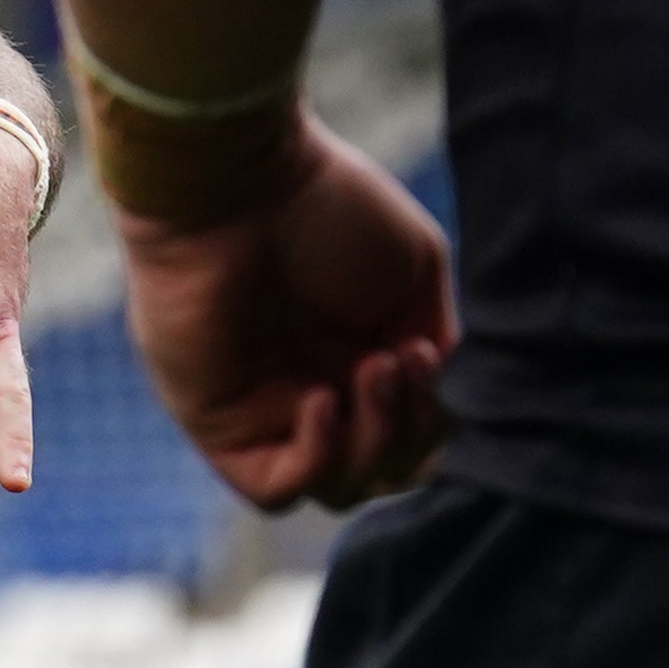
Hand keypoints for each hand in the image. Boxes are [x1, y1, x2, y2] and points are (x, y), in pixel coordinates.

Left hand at [115, 112, 450, 511]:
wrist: (237, 178)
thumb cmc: (324, 205)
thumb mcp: (414, 273)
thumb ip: (440, 344)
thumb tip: (450, 405)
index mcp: (360, 359)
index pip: (413, 435)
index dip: (436, 417)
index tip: (432, 352)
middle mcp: (315, 392)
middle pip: (385, 470)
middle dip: (411, 429)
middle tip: (401, 360)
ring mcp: (266, 414)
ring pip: (340, 487)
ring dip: (375, 441)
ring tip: (373, 366)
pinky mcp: (218, 424)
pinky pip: (274, 489)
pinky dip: (316, 459)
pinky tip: (322, 399)